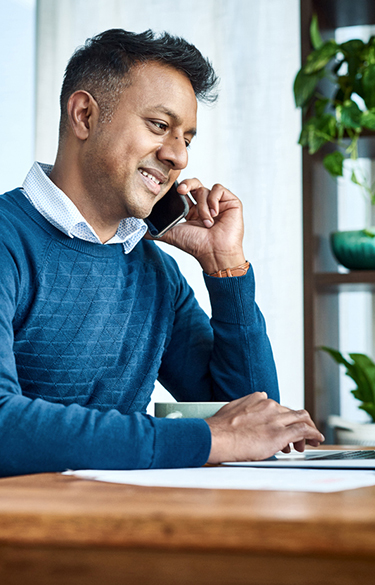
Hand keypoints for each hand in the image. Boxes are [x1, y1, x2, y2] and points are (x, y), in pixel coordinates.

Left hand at [158, 179, 245, 273]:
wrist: (214, 253)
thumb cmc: (196, 246)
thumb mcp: (172, 235)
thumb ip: (157, 231)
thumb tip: (141, 231)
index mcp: (192, 211)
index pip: (184, 191)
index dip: (179, 189)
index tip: (174, 192)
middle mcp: (205, 205)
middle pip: (194, 183)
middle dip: (186, 184)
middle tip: (181, 191)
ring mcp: (218, 203)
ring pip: (204, 189)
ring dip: (202, 206)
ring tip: (206, 222)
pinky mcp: (230, 202)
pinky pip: (218, 189)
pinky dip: (213, 200)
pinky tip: (214, 213)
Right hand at [205, 392, 324, 463]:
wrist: (215, 437)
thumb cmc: (218, 430)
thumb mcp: (232, 411)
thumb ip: (244, 411)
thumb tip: (245, 418)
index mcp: (257, 399)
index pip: (279, 406)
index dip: (284, 418)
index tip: (284, 426)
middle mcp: (269, 405)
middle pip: (292, 412)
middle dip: (299, 424)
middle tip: (301, 437)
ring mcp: (275, 419)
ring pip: (302, 418)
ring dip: (309, 429)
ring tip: (311, 440)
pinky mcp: (280, 433)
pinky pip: (304, 430)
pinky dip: (314, 434)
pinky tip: (317, 439)